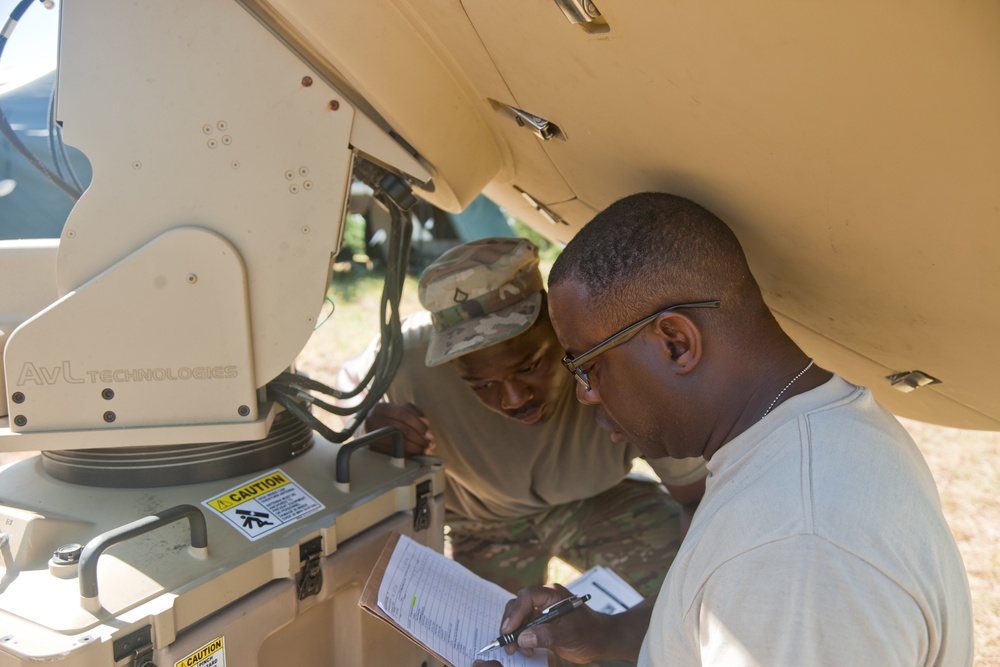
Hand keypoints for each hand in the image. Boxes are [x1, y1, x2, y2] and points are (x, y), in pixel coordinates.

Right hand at [363, 403, 434, 455]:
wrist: (364, 429)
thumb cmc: (385, 418)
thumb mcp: (395, 410)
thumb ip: (412, 412)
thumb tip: (426, 423)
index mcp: (380, 408)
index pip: (403, 414)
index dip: (418, 424)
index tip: (428, 432)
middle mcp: (373, 420)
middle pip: (402, 430)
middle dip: (419, 438)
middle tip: (429, 443)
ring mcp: (372, 436)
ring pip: (399, 443)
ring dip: (415, 448)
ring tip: (424, 449)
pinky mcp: (372, 448)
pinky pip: (393, 453)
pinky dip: (407, 455)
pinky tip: (414, 454)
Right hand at [490, 584, 623, 663]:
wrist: (600, 640)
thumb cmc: (590, 633)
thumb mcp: (570, 635)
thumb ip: (547, 635)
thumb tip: (523, 638)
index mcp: (553, 594)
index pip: (528, 597)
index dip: (516, 613)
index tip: (510, 631)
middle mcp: (544, 599)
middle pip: (518, 605)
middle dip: (511, 625)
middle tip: (509, 645)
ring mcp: (541, 610)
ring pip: (517, 617)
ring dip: (514, 634)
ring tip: (518, 650)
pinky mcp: (540, 622)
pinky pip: (523, 627)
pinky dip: (520, 638)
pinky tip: (525, 650)